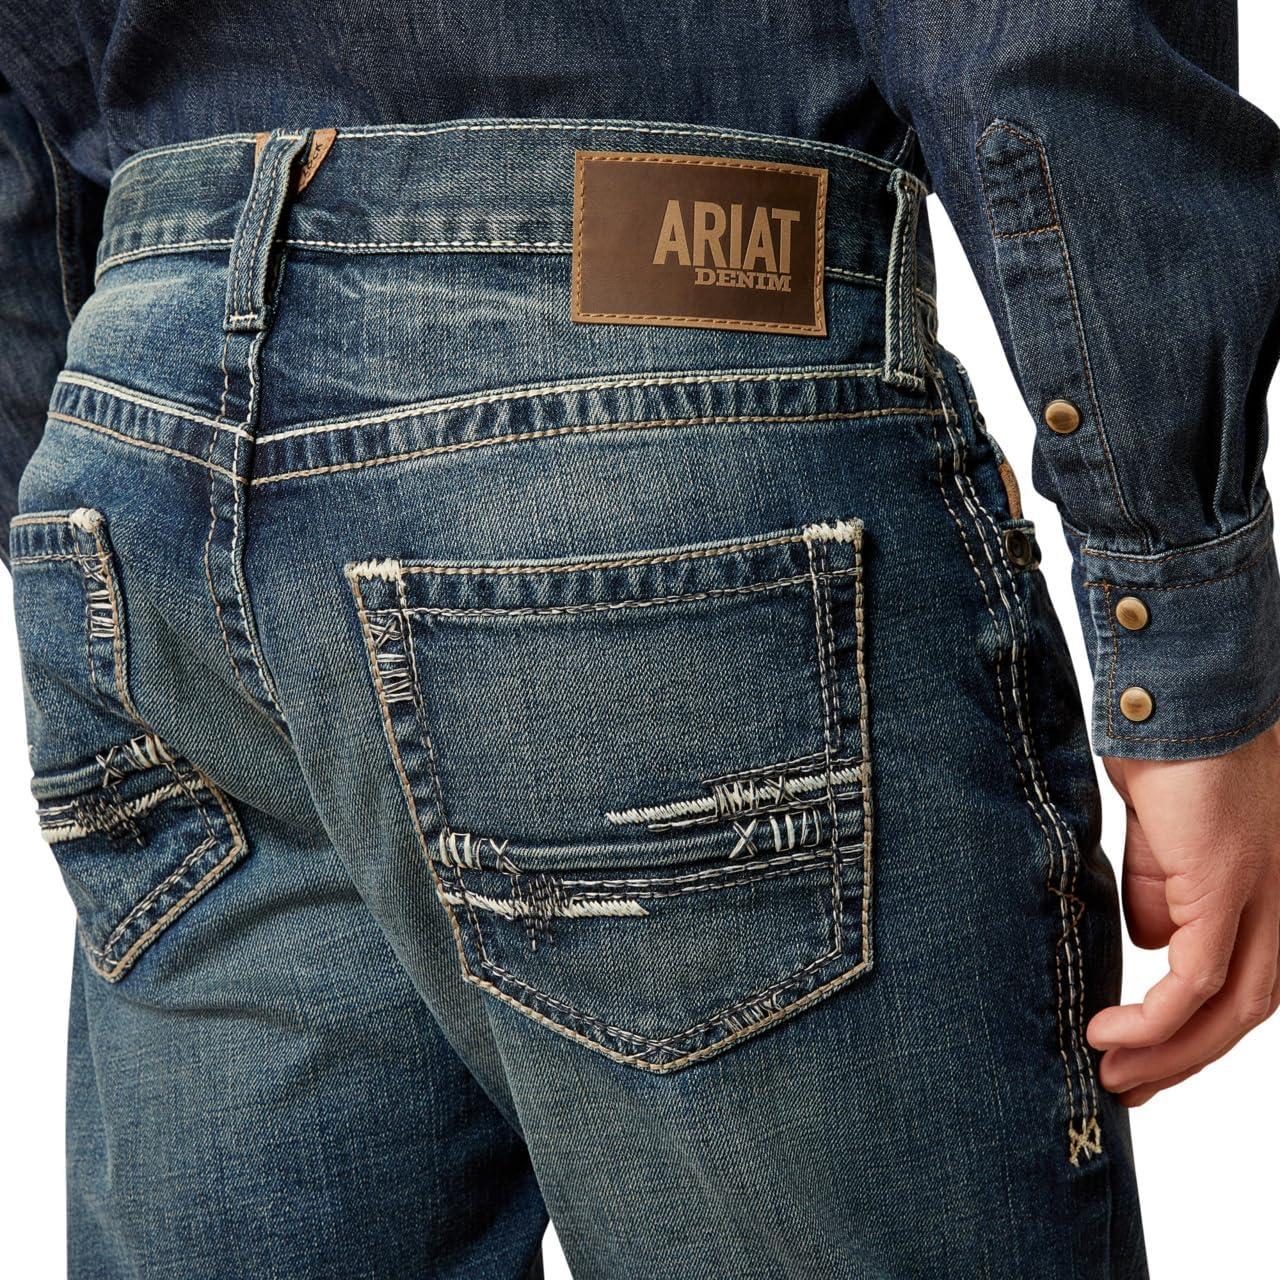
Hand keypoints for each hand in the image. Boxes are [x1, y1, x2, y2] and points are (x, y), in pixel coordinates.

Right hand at [1088, 722, 1279, 1105]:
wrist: (1178, 694)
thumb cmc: (1169, 749)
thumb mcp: (1163, 837)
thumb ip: (1162, 890)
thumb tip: (1145, 940)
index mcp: (1270, 890)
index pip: (1245, 982)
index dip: (1198, 1030)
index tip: (1146, 1058)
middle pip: (1245, 1011)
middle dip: (1184, 1059)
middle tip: (1128, 1088)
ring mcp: (1265, 896)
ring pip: (1230, 1009)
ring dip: (1168, 1053)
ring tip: (1112, 1074)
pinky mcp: (1228, 888)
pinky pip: (1195, 980)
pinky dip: (1154, 1019)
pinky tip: (1111, 1032)